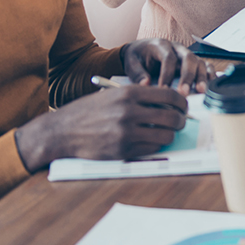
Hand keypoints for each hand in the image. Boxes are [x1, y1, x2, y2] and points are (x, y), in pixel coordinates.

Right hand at [14, 84, 188, 171]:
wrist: (62, 131)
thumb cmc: (89, 111)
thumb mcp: (113, 95)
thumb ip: (139, 97)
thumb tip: (168, 102)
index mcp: (129, 93)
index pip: (169, 95)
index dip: (181, 102)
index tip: (183, 106)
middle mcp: (129, 111)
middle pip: (171, 116)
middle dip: (180, 120)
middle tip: (179, 122)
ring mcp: (126, 132)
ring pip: (165, 135)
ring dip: (169, 134)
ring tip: (165, 132)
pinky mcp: (122, 151)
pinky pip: (152, 149)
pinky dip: (155, 145)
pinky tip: (149, 141)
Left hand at [123, 37, 212, 95]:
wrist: (141, 50)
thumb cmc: (137, 57)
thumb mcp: (131, 63)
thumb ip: (137, 73)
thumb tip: (145, 84)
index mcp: (161, 45)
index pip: (168, 58)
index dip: (167, 74)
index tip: (163, 89)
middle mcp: (177, 48)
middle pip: (188, 58)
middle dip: (188, 76)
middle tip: (183, 93)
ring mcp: (187, 54)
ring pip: (199, 62)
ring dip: (201, 77)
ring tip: (201, 91)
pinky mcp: (193, 62)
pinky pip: (206, 66)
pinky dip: (210, 75)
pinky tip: (210, 87)